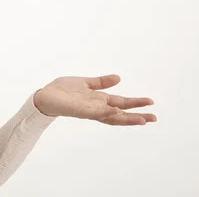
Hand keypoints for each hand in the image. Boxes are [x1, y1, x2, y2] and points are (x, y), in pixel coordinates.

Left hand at [33, 74, 156, 125]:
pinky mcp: (79, 111)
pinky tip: (116, 111)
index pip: (121, 104)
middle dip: (136, 116)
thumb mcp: (85, 83)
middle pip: (120, 114)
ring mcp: (89, 110)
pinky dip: (106, 113)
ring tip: (142, 120)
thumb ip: (101, 82)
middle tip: (154, 118)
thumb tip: (119, 78)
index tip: (151, 103)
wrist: (45, 96)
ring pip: (110, 117)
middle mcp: (96, 108)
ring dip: (126, 118)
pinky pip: (94, 113)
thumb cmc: (63, 90)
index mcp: (98, 100)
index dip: (135, 104)